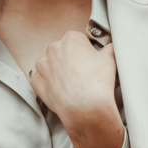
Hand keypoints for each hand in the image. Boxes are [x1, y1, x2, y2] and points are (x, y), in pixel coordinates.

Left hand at [30, 31, 124, 147]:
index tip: (88, 61)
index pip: (77, 41)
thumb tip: (109, 47)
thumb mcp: (110, 58)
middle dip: (69, 61)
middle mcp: (53, 48)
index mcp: (71, 39)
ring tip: (71, 83)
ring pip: (49, 65)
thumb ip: (109, 47)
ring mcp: (43, 66)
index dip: (84, 51)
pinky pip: (41, 80)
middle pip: (62, 52)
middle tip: (81, 74)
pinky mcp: (37, 82)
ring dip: (57, 71)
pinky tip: (61, 91)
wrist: (86, 109)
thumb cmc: (97, 84)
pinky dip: (49, 85)